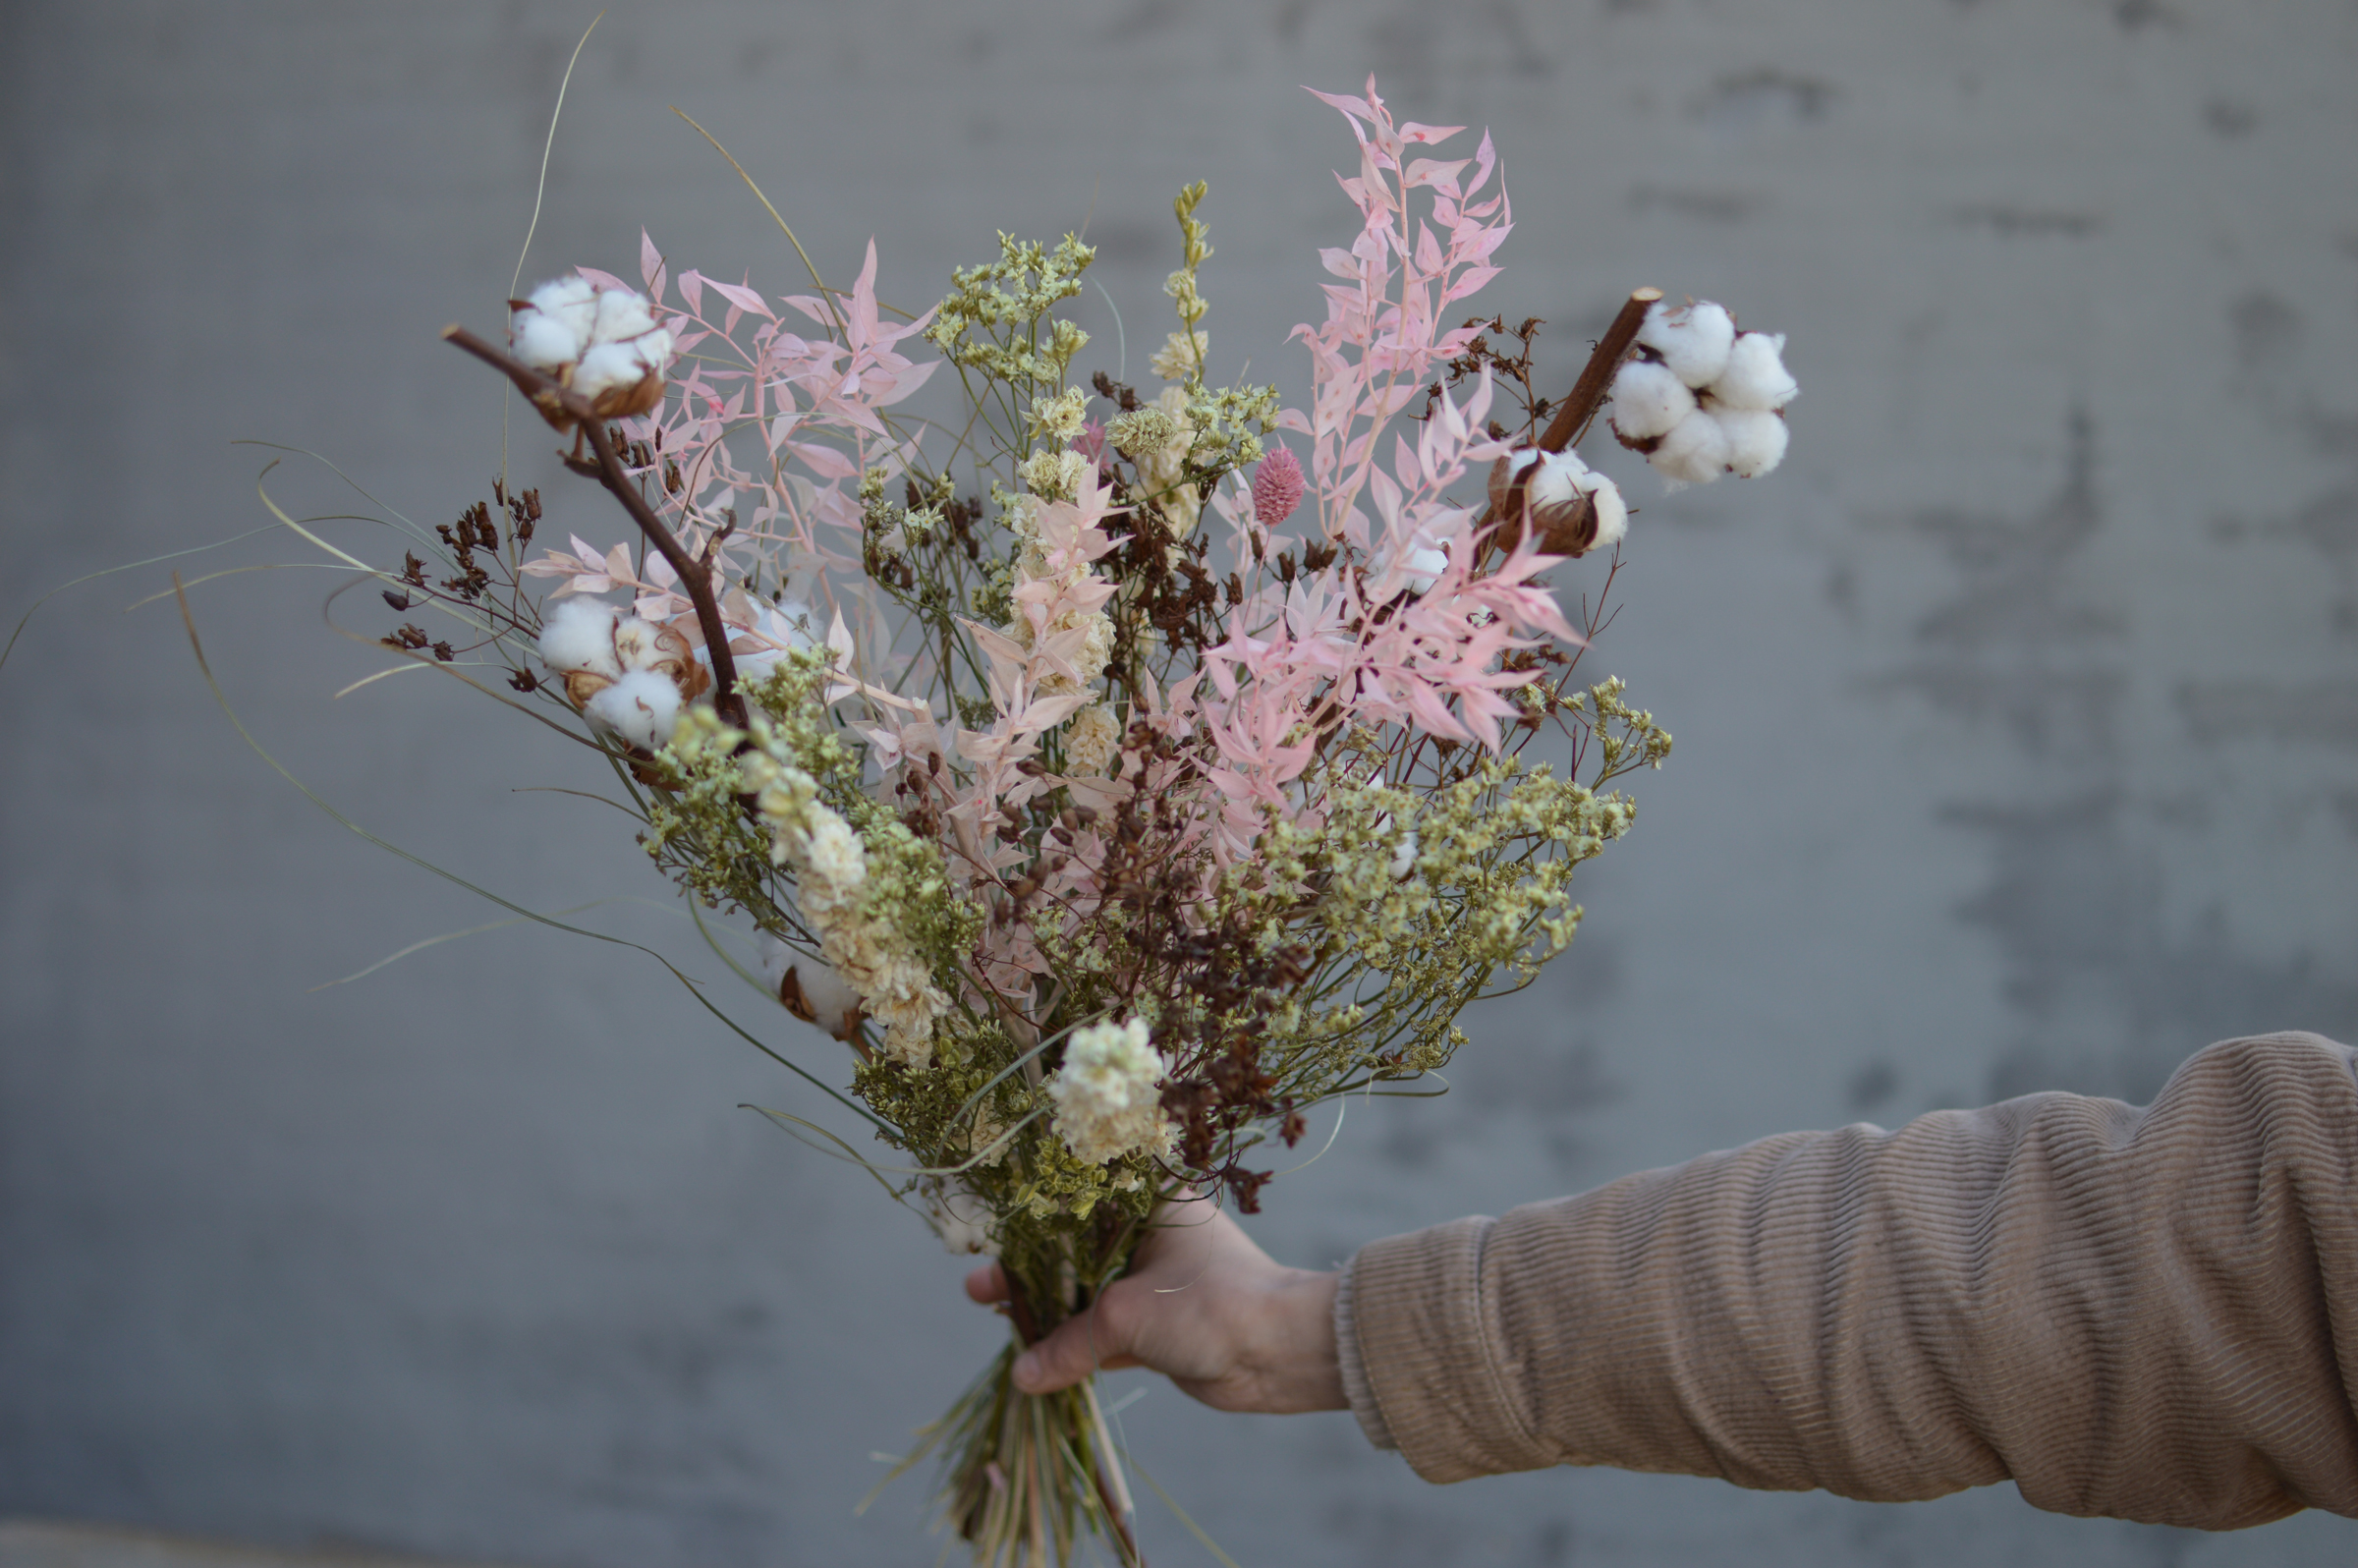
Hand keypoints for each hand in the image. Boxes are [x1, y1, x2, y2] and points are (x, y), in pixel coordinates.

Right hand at [963, 1198, 1347, 1413]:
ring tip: (995, 1317)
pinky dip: (1070, 1348)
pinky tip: (1032, 1361)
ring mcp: (1150, 1284)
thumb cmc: (1212, 1305)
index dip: (1030, 1220)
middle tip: (979, 1288)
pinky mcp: (1154, 1328)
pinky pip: (1099, 1335)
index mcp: (1147, 1203)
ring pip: (1083, 1296)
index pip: (1076, 1202)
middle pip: (1072, 1252)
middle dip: (1027, 1273)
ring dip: (1044, 1312)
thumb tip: (1024, 1373)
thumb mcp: (1128, 1314)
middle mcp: (1146, 1236)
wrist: (1281, 1354)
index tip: (989, 1234)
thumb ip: (1069, 1341)